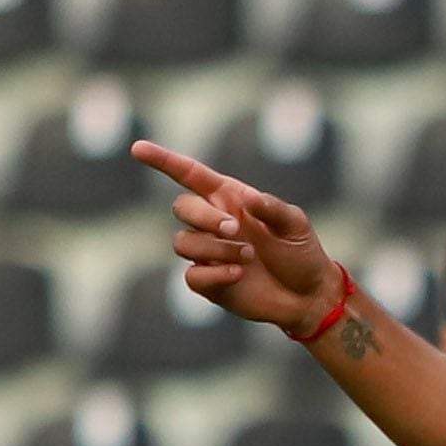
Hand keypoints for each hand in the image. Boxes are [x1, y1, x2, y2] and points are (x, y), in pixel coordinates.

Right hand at [128, 140, 338, 336]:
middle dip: (204, 216)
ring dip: (214, 247)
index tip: (137, 149)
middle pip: (181, 207)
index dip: (163, 161)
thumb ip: (274, 208)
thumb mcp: (296, 224)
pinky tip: (239, 274)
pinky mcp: (208, 283)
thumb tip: (250, 201)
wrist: (308, 296)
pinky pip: (192, 275)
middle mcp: (212, 223)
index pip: (188, 175)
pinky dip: (214, 273)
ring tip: (248, 256)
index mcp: (229, 199)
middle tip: (235, 229)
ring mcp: (208, 253)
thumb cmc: (301, 253)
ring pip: (182, 242)